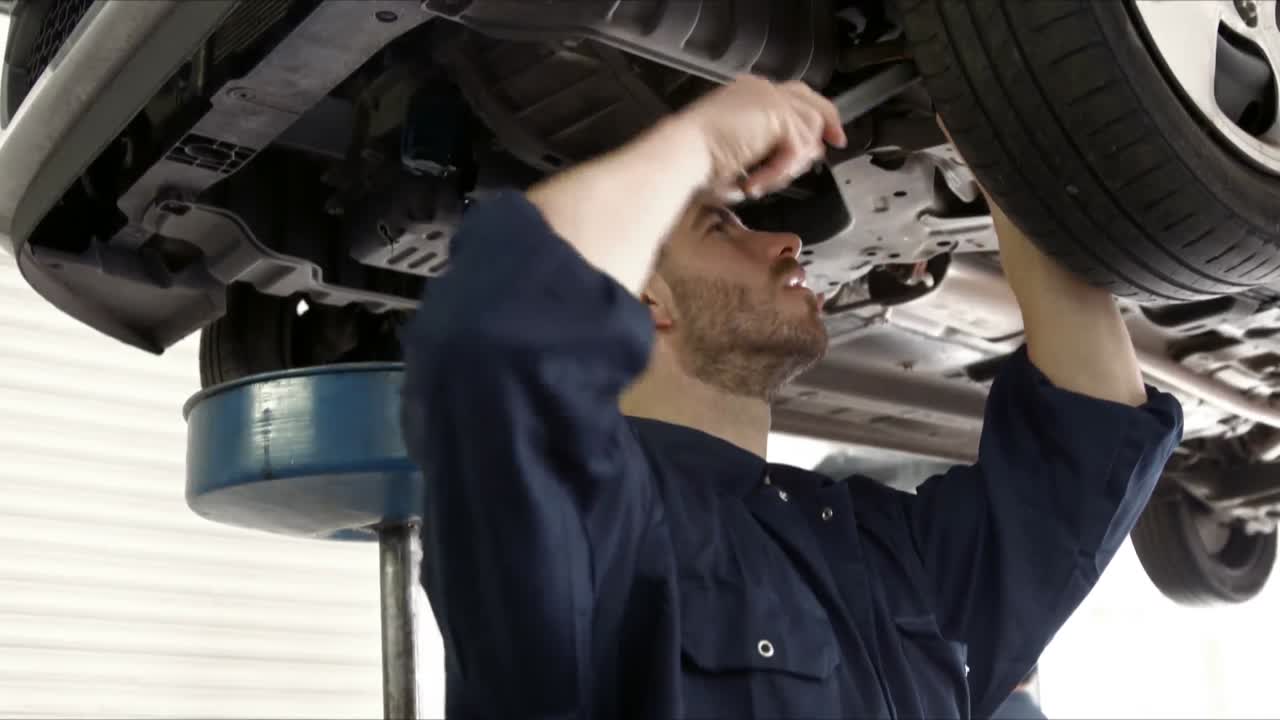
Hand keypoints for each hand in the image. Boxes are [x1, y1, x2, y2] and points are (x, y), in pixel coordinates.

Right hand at [673, 75, 846, 201]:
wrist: (681, 156)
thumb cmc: (694, 164)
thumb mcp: (739, 157)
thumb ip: (766, 153)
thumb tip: (796, 162)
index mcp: (748, 96)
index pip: (792, 99)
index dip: (813, 118)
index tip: (826, 139)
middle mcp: (760, 89)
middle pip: (811, 100)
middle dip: (827, 123)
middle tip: (836, 143)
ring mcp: (768, 97)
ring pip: (809, 128)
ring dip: (792, 163)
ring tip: (768, 182)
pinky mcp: (775, 111)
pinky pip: (797, 146)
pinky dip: (779, 171)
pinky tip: (757, 183)